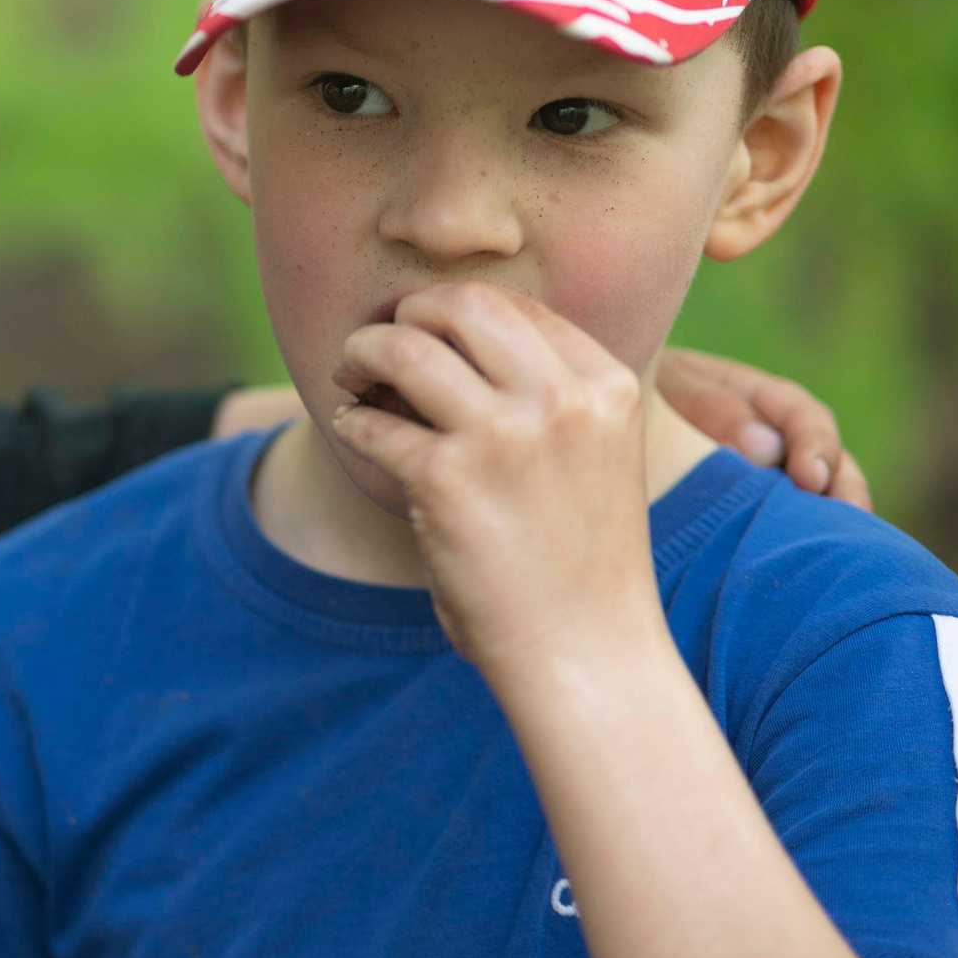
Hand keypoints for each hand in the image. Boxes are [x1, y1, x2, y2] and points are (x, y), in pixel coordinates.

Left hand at [219, 352, 866, 510]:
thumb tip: (450, 330)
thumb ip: (549, 392)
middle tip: (378, 342)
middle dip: (407, 313)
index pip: (513, 304)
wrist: (588, 654)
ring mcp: (505, 437)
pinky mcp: (448, 480)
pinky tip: (355, 431)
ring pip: (404, 348)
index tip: (426, 332)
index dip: (454, 311)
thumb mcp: (595, 452)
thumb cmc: (580, 558)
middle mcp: (562, 399)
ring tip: (350, 375)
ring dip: (362, 352)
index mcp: (607, 385)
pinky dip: (353, 423)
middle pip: (461, 304)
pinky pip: (373, 423)